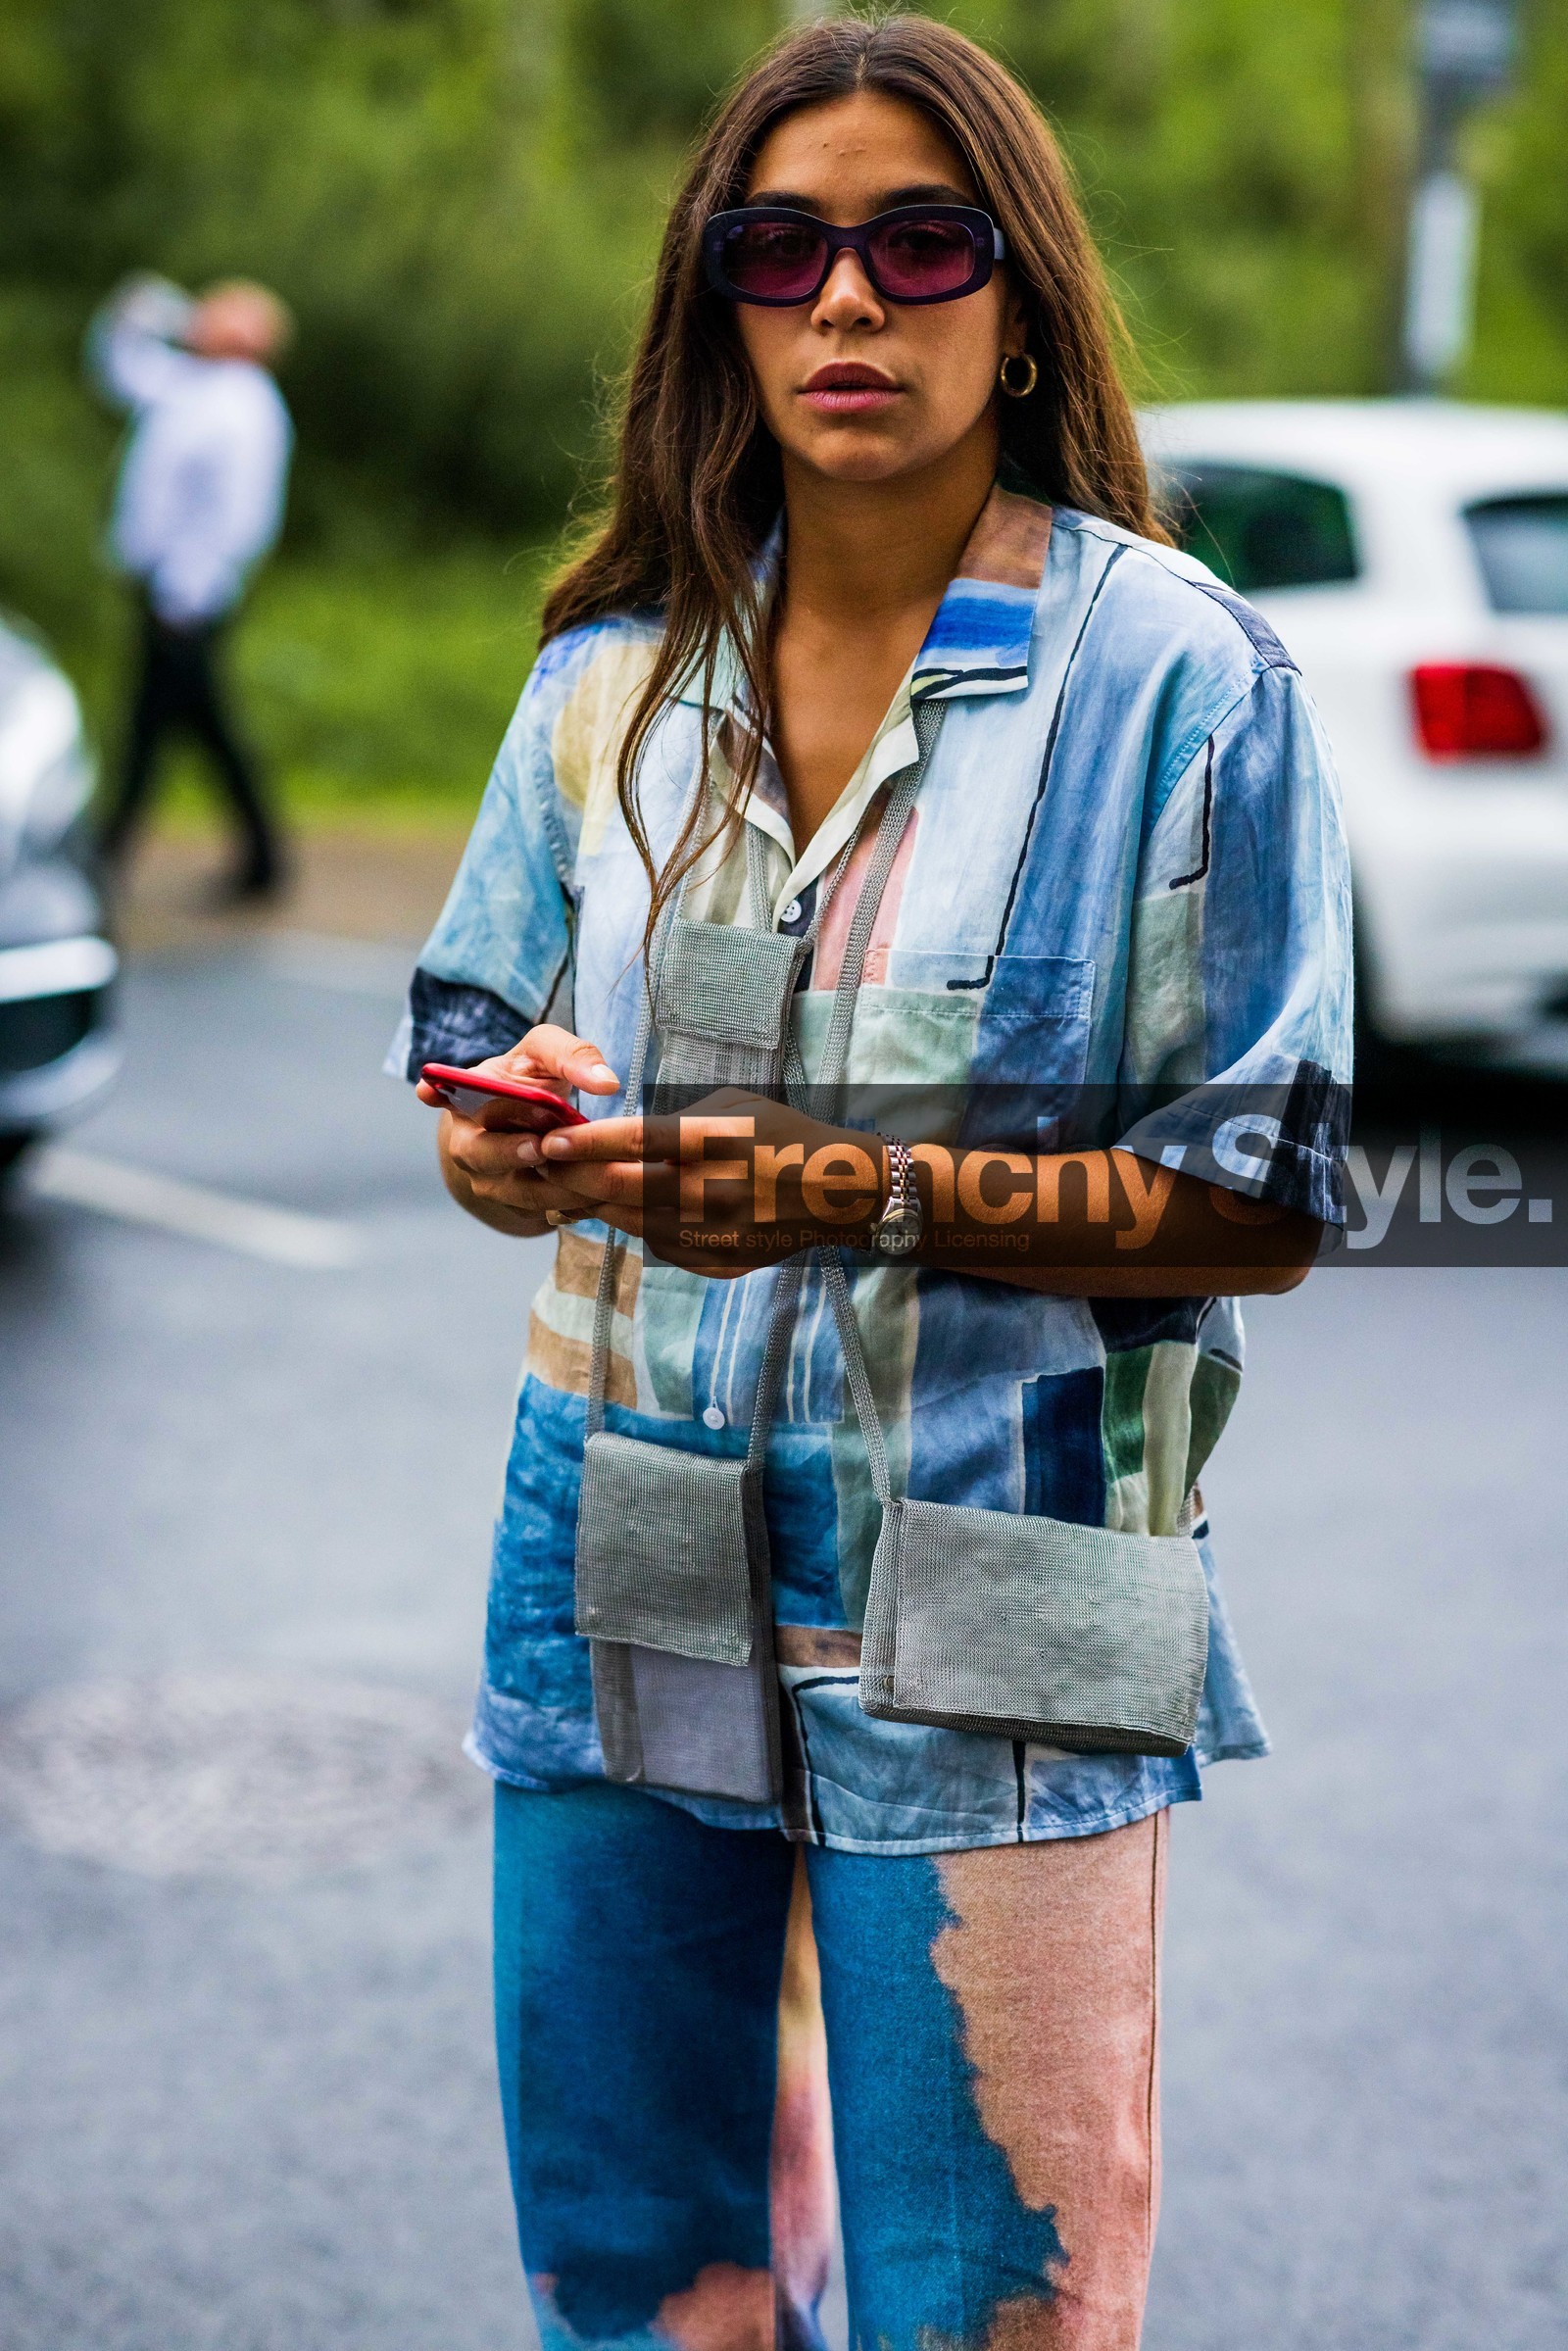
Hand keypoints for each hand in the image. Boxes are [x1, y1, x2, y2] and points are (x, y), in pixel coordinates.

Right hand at [428, 1026, 626, 1239]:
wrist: (536, 1124)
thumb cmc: (533, 1080)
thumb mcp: (546, 1054)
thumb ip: (572, 1056)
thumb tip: (605, 1083)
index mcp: (465, 1100)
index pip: (439, 1096)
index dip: (434, 1094)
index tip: (428, 1090)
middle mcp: (468, 1145)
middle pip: (482, 1154)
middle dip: (510, 1151)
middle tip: (538, 1146)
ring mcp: (490, 1181)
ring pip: (520, 1189)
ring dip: (555, 1184)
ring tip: (591, 1176)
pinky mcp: (520, 1207)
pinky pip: (547, 1208)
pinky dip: (575, 1202)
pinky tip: (603, 1195)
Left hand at [537, 1087, 885, 1276]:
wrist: (836, 1192)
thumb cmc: (781, 1135)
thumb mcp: (735, 1107)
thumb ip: (677, 1121)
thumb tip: (619, 1137)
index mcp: (716, 1141)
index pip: (636, 1141)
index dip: (586, 1143)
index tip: (550, 1141)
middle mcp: (713, 1189)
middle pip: (624, 1187)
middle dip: (576, 1177)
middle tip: (546, 1167)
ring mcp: (714, 1231)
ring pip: (632, 1221)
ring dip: (598, 1205)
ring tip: (573, 1188)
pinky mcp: (716, 1259)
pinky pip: (658, 1244)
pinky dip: (635, 1225)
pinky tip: (625, 1210)